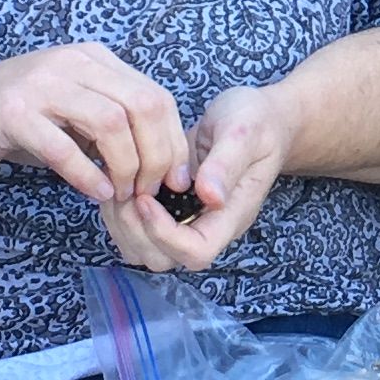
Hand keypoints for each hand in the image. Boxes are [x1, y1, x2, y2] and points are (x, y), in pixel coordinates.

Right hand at [0, 43, 188, 208]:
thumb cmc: (12, 119)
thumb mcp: (70, 112)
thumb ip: (111, 126)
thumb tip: (160, 162)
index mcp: (92, 59)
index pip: (155, 95)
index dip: (173, 141)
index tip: (176, 179)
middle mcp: (71, 62)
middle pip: (142, 106)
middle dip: (157, 156)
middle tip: (151, 191)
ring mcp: (41, 84)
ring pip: (111, 122)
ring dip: (125, 167)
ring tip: (121, 194)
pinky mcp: (13, 112)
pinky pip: (63, 146)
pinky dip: (86, 174)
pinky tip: (95, 193)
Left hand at [104, 83, 297, 272]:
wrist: (259, 120)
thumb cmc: (256, 124)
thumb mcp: (245, 132)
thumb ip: (227, 163)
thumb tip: (210, 196)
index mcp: (231, 215)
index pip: (196, 251)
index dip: (164, 233)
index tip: (145, 198)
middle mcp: (208, 226)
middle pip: (164, 259)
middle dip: (135, 230)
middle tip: (125, 191)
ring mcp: (188, 220)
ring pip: (145, 250)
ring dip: (123, 225)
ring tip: (120, 187)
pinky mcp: (171, 210)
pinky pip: (138, 231)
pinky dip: (121, 214)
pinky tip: (122, 183)